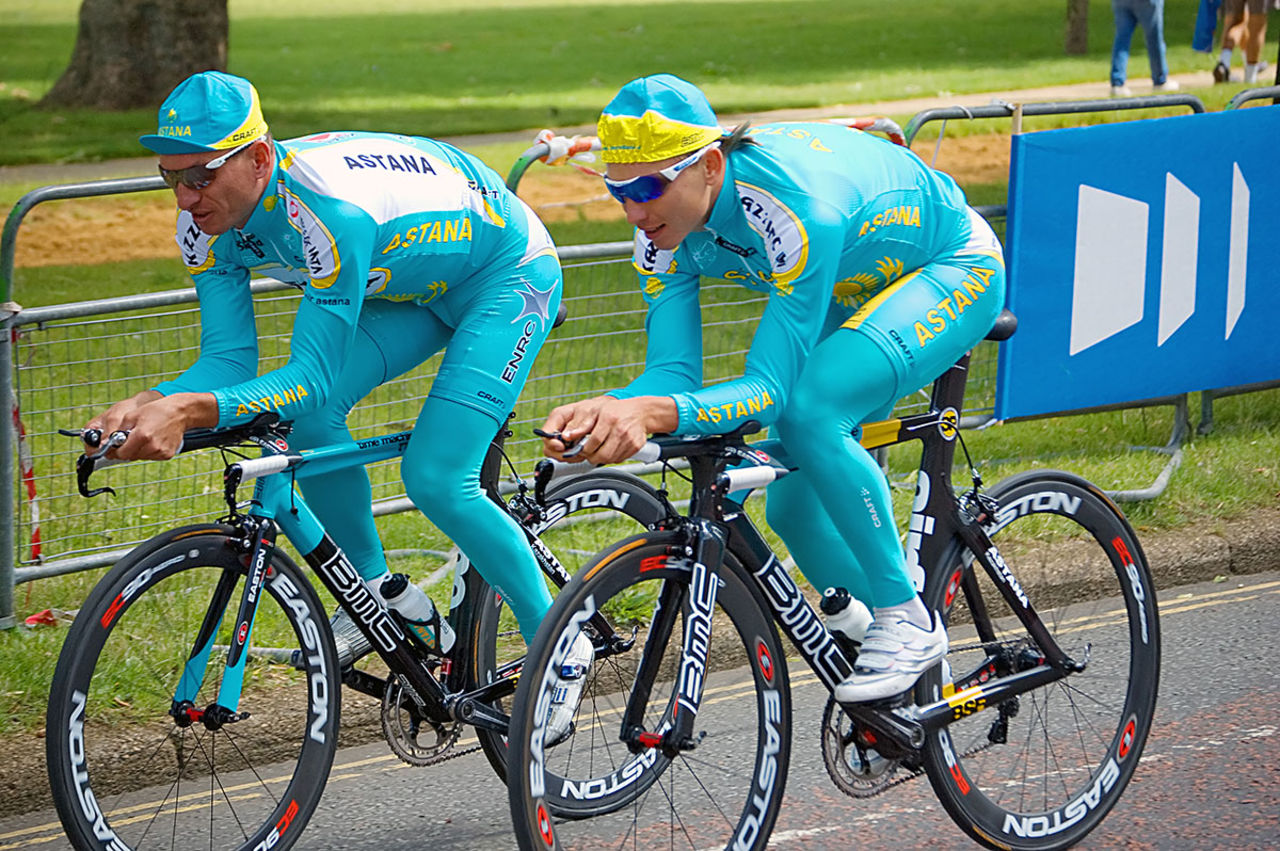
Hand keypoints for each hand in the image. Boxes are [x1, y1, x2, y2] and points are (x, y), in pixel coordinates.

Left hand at [85, 392, 216, 460]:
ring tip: (144, 437)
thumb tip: (106, 444)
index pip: (120, 453)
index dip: (114, 450)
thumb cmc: (156, 411)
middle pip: (129, 457)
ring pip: (139, 457)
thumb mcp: (132, 416)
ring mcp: (160, 452)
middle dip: (126, 449)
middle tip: (131, 438)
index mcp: (141, 436)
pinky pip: (151, 456)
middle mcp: (152, 446)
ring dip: (137, 450)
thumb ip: (118, 431)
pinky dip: (148, 451)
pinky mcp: (167, 455)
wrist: (180, 413)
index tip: (113, 446)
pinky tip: (153, 440)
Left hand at [538, 395, 676, 464]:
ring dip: (601, 458)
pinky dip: (612, 457)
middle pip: (602, 454)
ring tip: (599, 450)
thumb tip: (567, 436)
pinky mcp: (636, 446)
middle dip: (592, 456)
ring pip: (610, 459)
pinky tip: (611, 448)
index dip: (585, 449)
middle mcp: (620, 429)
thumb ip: (580, 424)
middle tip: (589, 452)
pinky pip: (619, 459)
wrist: (641, 412)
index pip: (593, 442)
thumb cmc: (616, 411)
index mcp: (609, 418)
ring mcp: (630, 439)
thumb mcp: (596, 411)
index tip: (581, 449)